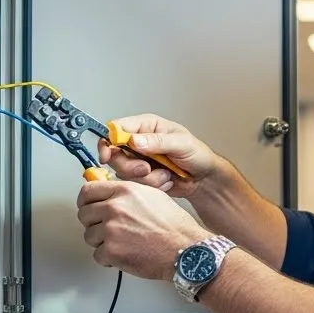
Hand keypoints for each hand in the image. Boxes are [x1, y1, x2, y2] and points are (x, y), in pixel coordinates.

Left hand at [77, 180, 208, 280]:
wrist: (185, 251)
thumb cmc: (175, 228)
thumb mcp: (153, 196)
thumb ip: (128, 194)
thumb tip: (110, 196)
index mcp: (125, 191)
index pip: (88, 192)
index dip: (85, 201)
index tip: (87, 207)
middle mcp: (115, 208)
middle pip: (84, 214)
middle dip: (94, 224)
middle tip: (107, 230)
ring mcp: (111, 230)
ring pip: (89, 236)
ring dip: (101, 242)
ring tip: (122, 243)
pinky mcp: (111, 251)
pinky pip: (97, 255)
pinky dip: (109, 259)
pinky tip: (124, 255)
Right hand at [98, 114, 217, 198]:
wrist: (205, 179)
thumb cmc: (197, 155)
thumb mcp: (181, 144)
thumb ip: (158, 141)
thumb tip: (134, 140)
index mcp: (146, 126)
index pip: (116, 128)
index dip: (108, 141)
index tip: (108, 155)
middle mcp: (138, 142)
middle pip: (114, 153)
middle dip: (129, 166)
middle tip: (146, 169)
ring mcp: (139, 160)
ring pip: (123, 171)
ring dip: (145, 178)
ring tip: (165, 175)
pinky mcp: (142, 177)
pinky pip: (135, 184)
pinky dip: (152, 186)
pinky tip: (166, 182)